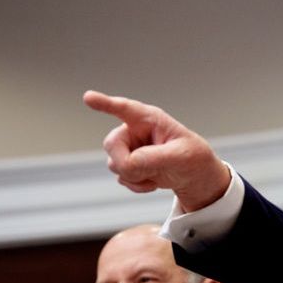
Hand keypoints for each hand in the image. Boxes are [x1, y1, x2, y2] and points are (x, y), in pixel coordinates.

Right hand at [84, 90, 230, 211]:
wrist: (193, 175)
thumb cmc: (192, 156)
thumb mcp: (181, 156)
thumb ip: (155, 158)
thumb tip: (129, 163)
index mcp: (150, 119)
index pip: (124, 108)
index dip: (105, 103)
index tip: (88, 97)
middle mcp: (134, 131)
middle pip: (111, 144)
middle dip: (126, 162)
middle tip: (148, 169)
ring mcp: (129, 148)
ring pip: (114, 164)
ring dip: (136, 175)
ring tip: (158, 172)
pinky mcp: (127, 164)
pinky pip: (121, 177)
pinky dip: (137, 185)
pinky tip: (153, 181)